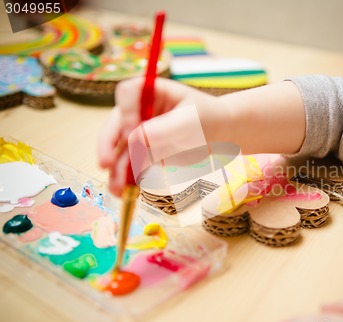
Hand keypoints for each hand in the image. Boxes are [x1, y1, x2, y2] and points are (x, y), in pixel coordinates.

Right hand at [98, 78, 226, 195]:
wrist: (219, 134)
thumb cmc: (207, 118)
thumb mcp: (191, 120)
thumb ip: (165, 128)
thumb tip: (136, 138)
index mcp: (150, 92)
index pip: (127, 94)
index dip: (126, 112)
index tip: (131, 133)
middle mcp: (139, 110)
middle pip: (115, 124)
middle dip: (108, 145)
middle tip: (106, 164)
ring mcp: (138, 131)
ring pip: (119, 149)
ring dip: (115, 169)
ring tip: (117, 189)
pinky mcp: (142, 152)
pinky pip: (129, 164)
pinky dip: (125, 178)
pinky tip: (123, 191)